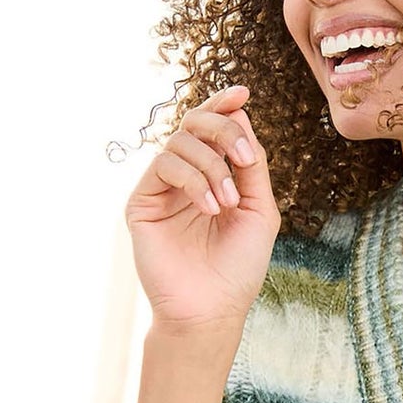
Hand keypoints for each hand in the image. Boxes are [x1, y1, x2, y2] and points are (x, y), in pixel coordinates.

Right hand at [125, 86, 281, 332]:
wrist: (212, 310)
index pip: (213, 130)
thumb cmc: (238, 267)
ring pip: (180, 143)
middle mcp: (185, 178)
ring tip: (228, 203)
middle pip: (195, 125)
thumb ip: (252, 164)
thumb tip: (241, 113)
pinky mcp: (141, 203)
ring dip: (213, 166)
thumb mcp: (260, 209)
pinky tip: (210, 208)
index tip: (244, 93)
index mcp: (214, 177)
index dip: (225, 106)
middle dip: (223, 130)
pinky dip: (193, 180)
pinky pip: (164, 166)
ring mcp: (161, 189)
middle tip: (244, 157)